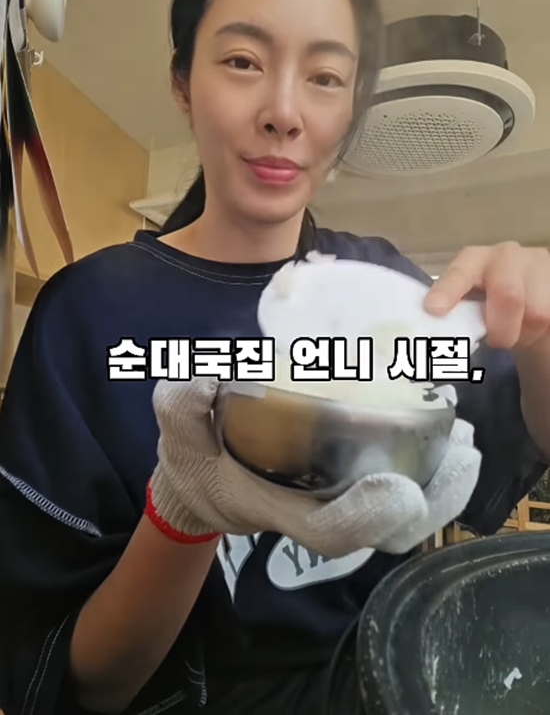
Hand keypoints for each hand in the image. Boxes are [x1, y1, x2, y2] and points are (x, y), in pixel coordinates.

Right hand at [146, 377, 480, 558]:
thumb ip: (183, 408)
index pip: (327, 530)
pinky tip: (448, 435)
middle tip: (459, 457)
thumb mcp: (177, 430)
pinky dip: (428, 471)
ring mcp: (335, 502)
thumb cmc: (193, 457)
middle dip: (427, 503)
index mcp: (278, 506)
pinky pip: (398, 489)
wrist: (202, 481)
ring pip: (400, 517)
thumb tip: (204, 381)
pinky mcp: (346, 486)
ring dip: (438, 486)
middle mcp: (314, 511)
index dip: (364, 519)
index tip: (398, 488)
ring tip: (464, 445)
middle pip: (383, 532)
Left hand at [424, 242, 549, 350]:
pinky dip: (539, 331)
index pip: (460, 273)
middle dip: (502, 330)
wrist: (530, 293)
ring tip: (516, 332)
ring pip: (537, 313)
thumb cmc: (490, 301)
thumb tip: (441, 333)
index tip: (434, 309)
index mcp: (474, 259)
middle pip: (508, 296)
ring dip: (524, 333)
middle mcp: (506, 255)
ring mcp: (538, 263)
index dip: (448, 291)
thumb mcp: (469, 301)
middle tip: (497, 342)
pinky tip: (532, 327)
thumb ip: (456, 311)